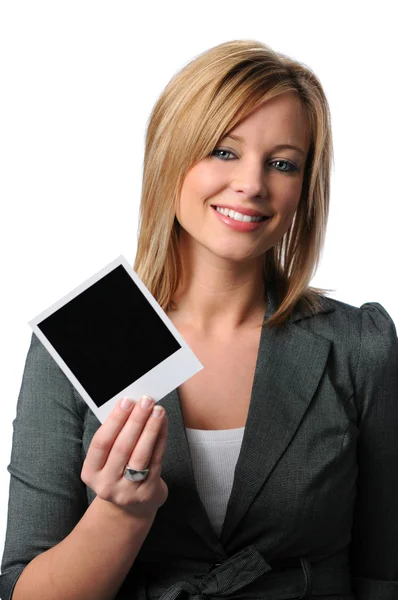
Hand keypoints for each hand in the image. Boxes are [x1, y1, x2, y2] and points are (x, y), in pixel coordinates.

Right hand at [81, 395, 167, 519]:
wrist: (131, 508)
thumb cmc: (118, 472)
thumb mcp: (106, 460)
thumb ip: (114, 437)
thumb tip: (130, 405)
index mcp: (90, 473)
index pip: (101, 443)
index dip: (114, 421)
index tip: (126, 401)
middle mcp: (106, 485)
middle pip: (122, 447)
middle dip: (135, 420)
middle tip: (145, 401)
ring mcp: (128, 491)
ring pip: (140, 455)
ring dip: (150, 429)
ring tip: (158, 410)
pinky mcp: (148, 493)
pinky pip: (156, 460)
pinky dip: (161, 439)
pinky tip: (163, 424)